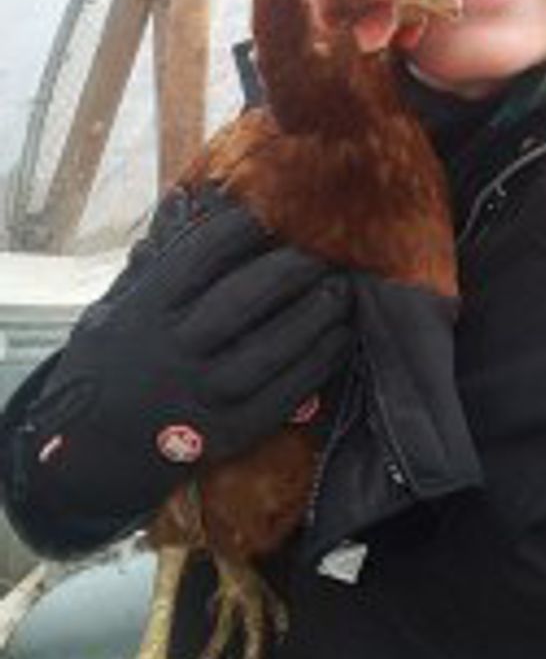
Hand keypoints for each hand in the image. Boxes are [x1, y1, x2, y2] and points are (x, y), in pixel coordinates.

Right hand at [19, 187, 352, 519]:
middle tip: (325, 249)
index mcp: (143, 313)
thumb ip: (151, 263)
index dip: (242, 230)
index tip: (276, 210)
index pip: (198, 258)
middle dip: (290, 269)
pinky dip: (317, 364)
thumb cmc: (110, 366)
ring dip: (314, 316)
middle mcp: (171, 353)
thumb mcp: (112, 311)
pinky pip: (282, 396)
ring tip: (343, 289)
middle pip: (240, 301)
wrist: (90, 456)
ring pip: (268, 350)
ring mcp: (199, 397)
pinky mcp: (226, 434)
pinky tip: (339, 337)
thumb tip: (182, 201)